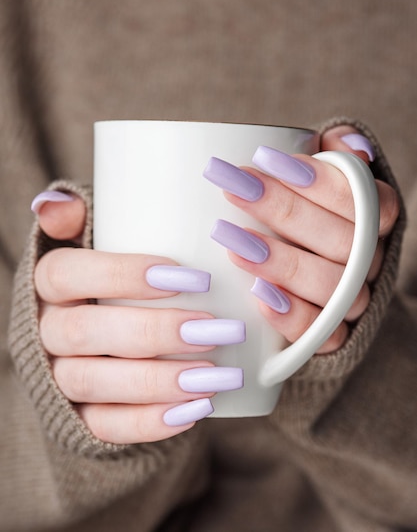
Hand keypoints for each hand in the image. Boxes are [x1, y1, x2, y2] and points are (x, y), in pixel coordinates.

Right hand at [33, 194, 243, 443]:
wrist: (100, 333)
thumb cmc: (112, 275)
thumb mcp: (98, 238)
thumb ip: (81, 218)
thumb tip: (59, 206)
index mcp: (49, 282)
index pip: (68, 274)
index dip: (124, 275)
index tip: (190, 277)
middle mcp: (46, 330)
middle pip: (85, 332)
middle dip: (156, 332)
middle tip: (216, 329)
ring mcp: (58, 376)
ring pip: (93, 382)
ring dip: (159, 380)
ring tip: (216, 374)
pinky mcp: (78, 416)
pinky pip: (105, 426)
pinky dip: (150, 422)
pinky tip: (196, 408)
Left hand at [204, 125, 399, 352]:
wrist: (310, 262)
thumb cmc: (308, 204)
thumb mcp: (323, 168)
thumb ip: (338, 149)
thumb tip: (353, 147)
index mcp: (376, 216)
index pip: (363, 198)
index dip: (319, 181)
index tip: (265, 159)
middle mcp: (371, 259)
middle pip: (343, 240)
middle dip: (284, 212)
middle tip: (233, 189)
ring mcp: (354, 300)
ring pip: (333, 287)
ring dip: (282, 263)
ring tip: (231, 241)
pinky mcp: (334, 335)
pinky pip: (323, 335)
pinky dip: (292, 316)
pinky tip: (257, 294)